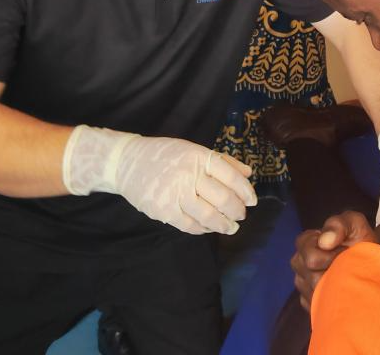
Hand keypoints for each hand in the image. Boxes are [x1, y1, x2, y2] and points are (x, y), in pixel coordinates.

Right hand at [63, 125, 256, 234]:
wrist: (127, 162)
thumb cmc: (165, 154)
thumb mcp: (194, 149)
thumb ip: (223, 161)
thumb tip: (248, 173)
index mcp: (199, 157)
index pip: (230, 176)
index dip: (245, 191)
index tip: (252, 200)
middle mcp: (189, 175)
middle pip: (222, 198)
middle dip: (237, 210)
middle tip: (242, 215)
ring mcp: (175, 194)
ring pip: (208, 215)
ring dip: (224, 224)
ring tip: (231, 227)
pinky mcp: (163, 211)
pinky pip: (189, 225)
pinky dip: (203, 229)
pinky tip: (209, 228)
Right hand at [291, 211, 375, 309]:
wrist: (371, 261)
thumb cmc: (360, 240)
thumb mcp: (354, 224)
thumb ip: (338, 225)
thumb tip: (325, 242)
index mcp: (307, 242)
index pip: (306, 251)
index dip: (326, 254)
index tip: (344, 251)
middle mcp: (300, 263)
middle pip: (310, 275)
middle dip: (333, 270)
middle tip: (347, 265)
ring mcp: (304, 285)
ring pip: (314, 292)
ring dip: (334, 285)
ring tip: (346, 276)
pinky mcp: (311, 303)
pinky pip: (317, 306)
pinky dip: (332, 299)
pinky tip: (341, 291)